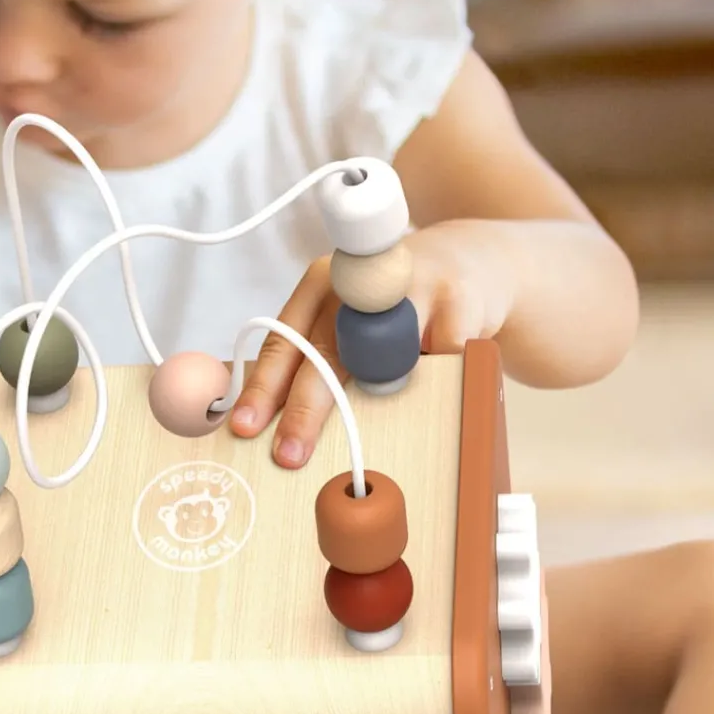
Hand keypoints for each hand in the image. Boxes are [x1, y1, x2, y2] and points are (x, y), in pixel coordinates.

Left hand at [228, 221, 513, 468]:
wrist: (467, 259)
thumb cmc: (393, 306)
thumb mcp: (346, 317)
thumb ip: (317, 357)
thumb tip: (280, 427)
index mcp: (321, 286)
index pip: (284, 341)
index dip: (264, 386)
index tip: (246, 426)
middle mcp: (359, 281)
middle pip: (325, 352)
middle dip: (304, 411)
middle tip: (289, 454)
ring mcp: (410, 286)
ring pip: (386, 358)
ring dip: (381, 392)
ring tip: (377, 423)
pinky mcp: (457, 299)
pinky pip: (440, 359)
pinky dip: (438, 379)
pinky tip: (441, 376)